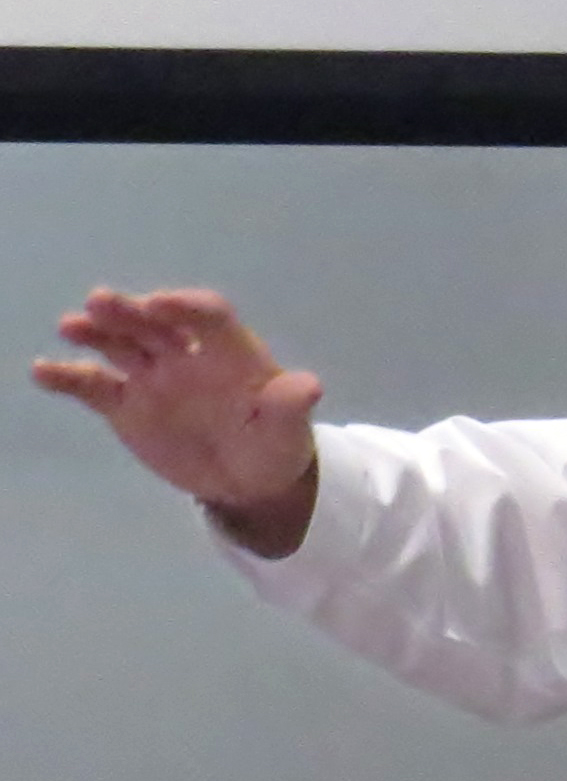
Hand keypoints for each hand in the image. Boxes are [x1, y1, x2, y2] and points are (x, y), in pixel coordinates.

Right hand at [32, 288, 321, 556]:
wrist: (248, 478)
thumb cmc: (275, 442)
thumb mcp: (290, 429)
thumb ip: (291, 406)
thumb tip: (310, 387)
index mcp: (230, 352)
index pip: (208, 317)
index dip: (187, 307)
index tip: (162, 303)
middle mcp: (186, 355)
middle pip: (156, 324)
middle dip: (131, 311)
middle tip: (100, 301)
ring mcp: (153, 377)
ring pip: (121, 345)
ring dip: (97, 332)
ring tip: (71, 326)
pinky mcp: (126, 405)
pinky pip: (94, 386)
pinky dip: (69, 377)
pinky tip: (42, 371)